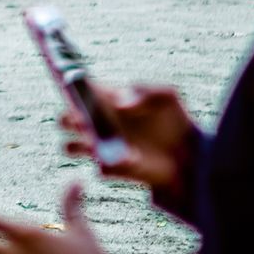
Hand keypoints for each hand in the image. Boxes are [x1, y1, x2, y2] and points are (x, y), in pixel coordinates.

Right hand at [60, 83, 194, 194]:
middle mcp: (97, 123)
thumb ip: (145, 91)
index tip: (69, 85)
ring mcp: (101, 148)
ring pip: (69, 147)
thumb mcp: (166, 96)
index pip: (76, 90)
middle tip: (83, 119)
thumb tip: (119, 103)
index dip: (67, 86)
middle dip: (68, 118)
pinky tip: (134, 159)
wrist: (190, 154)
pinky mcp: (111, 168)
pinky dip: (115, 163)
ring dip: (79, 145)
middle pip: (63, 119)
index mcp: (105, 99)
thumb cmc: (175, 119)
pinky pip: (101, 168)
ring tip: (97, 141)